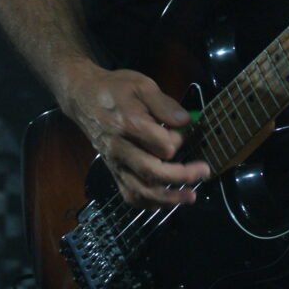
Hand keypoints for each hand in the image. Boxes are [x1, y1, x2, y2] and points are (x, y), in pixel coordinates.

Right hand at [61, 63, 209, 208]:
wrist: (83, 97)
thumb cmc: (115, 88)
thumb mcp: (142, 85)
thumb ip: (164, 104)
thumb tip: (185, 120)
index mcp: (130, 124)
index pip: (163, 145)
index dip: (179, 140)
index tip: (184, 129)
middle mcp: (121, 148)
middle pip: (154, 172)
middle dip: (183, 176)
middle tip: (204, 172)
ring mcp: (115, 163)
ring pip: (142, 190)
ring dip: (168, 198)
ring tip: (190, 196)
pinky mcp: (112, 171)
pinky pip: (129, 194)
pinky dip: (148, 203)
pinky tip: (165, 201)